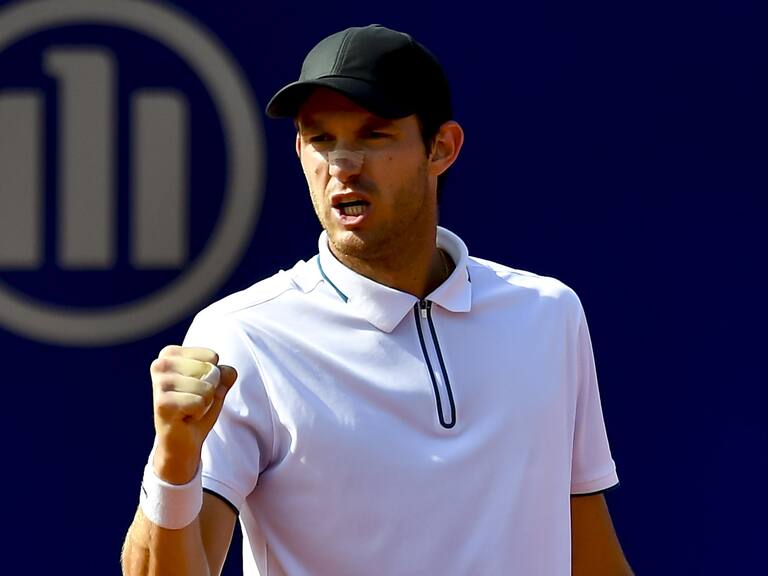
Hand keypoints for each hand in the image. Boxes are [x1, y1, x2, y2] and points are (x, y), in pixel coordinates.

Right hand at [149, 346, 236, 483]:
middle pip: (210, 370)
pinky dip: (199, 413)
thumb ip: (226, 373)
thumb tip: (229, 371)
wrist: (183, 442)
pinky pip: (199, 402)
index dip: (214, 376)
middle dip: (209, 390)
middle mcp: (160, 364)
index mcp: (171, 354)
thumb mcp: (217, 386)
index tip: (196, 388)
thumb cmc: (198, 408)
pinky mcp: (162, 402)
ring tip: (189, 409)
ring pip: (206, 387)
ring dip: (204, 403)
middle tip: (193, 401)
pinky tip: (185, 417)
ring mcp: (159, 383)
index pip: (212, 356)